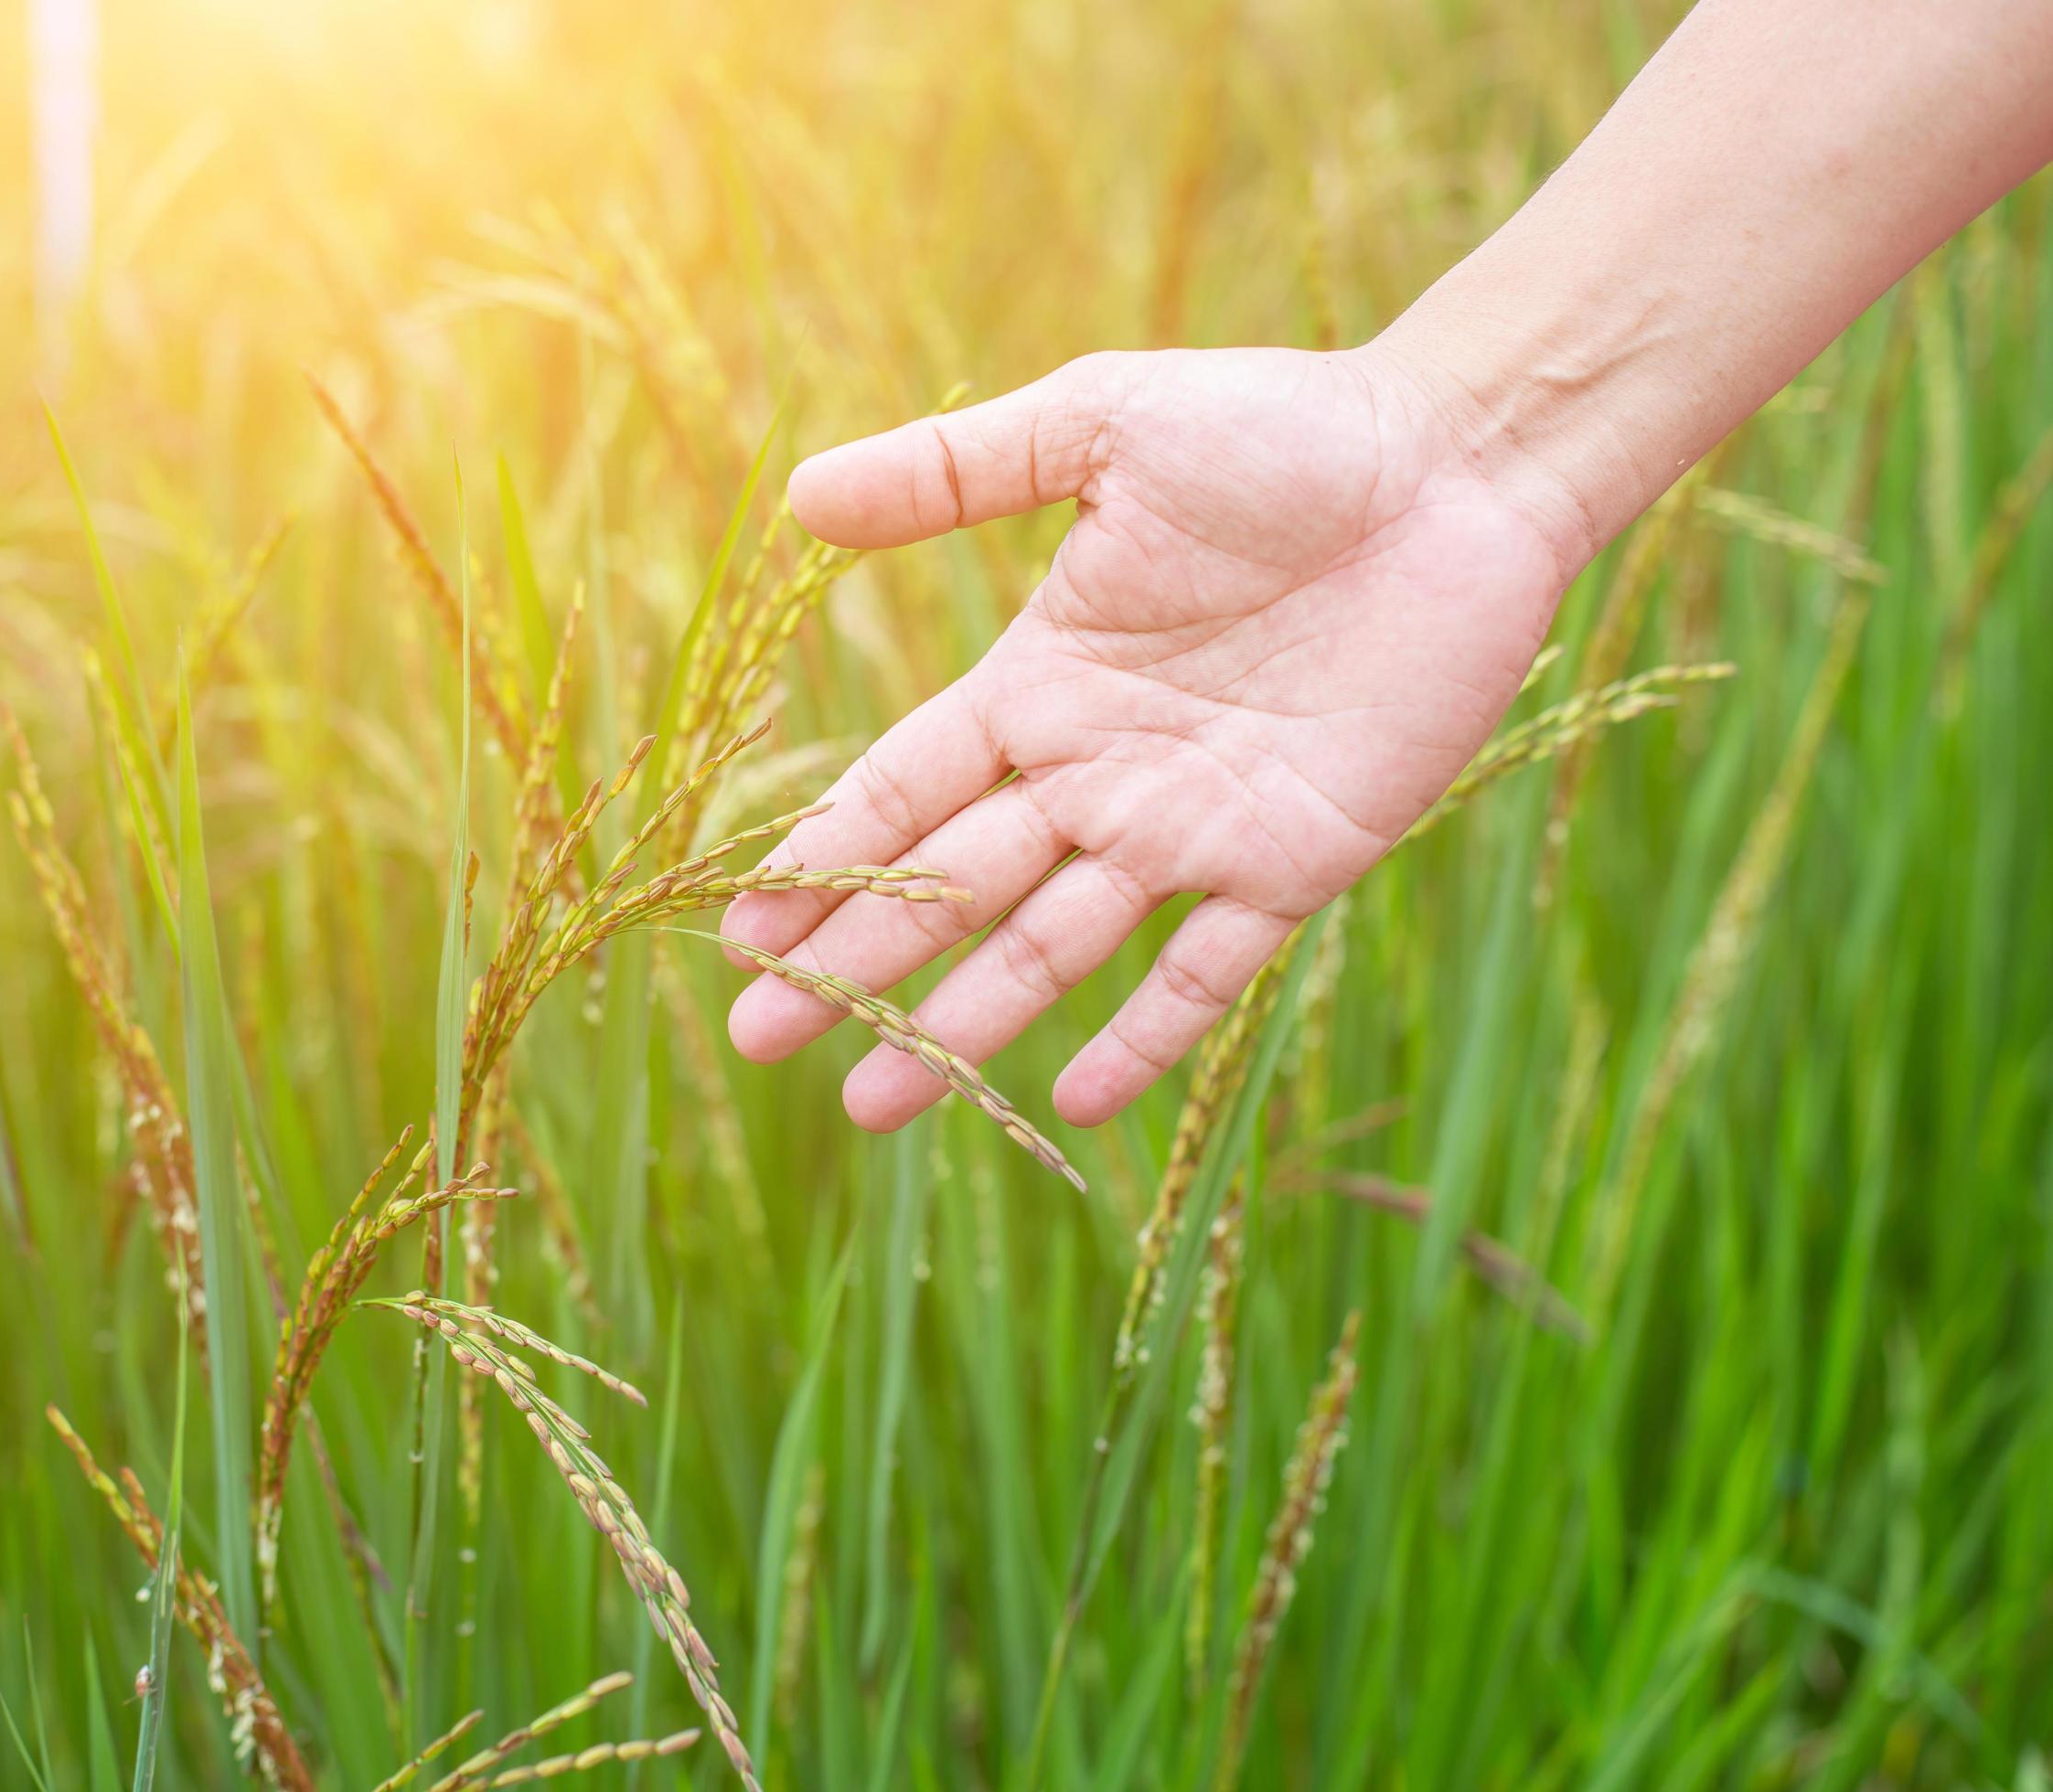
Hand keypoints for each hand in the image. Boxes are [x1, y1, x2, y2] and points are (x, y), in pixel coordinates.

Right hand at [721, 347, 1582, 1130]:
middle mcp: (1099, 770)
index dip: (818, 860)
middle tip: (757, 1043)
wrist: (1462, 466)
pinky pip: (1209, 970)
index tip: (738, 931)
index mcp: (1040, 681)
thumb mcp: (1100, 427)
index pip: (902, 792)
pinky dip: (1146, 1037)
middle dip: (852, 968)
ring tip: (871, 1106)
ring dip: (962, 1025)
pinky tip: (1070, 1101)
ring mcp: (1192, 825)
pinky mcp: (1296, 859)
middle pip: (948, 890)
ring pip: (1050, 948)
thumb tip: (796, 496)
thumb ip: (954, 472)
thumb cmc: (1285, 430)